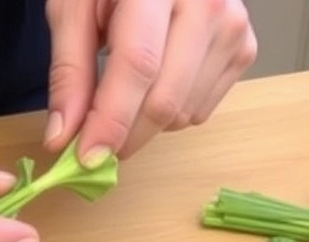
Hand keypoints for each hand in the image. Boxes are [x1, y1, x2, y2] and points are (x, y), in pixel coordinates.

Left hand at [42, 0, 256, 162]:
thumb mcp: (75, 8)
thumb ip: (69, 70)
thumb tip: (64, 136)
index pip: (138, 64)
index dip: (112, 118)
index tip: (87, 158)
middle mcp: (208, 4)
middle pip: (166, 100)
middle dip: (125, 135)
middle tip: (93, 142)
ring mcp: (233, 29)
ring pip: (183, 114)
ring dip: (146, 123)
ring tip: (125, 88)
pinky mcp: (245, 50)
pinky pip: (200, 110)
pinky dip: (171, 113)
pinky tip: (157, 80)